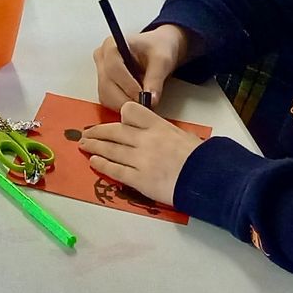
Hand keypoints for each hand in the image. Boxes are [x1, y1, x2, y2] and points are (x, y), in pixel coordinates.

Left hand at [73, 101, 205, 206]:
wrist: (209, 179)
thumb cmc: (202, 159)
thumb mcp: (185, 137)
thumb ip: (167, 133)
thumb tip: (160, 135)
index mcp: (159, 126)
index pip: (132, 112)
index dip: (123, 116)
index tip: (118, 121)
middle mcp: (146, 140)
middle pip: (115, 132)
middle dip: (98, 132)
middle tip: (86, 133)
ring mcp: (140, 160)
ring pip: (111, 150)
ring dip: (95, 146)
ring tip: (84, 145)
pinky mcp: (139, 179)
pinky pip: (115, 170)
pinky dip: (102, 165)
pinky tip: (93, 162)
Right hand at [93, 22, 189, 108]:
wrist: (157, 49)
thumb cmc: (157, 48)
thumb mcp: (161, 61)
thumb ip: (155, 79)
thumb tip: (150, 99)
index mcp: (112, 45)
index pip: (113, 67)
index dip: (127, 85)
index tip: (143, 96)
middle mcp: (102, 57)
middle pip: (106, 84)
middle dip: (125, 99)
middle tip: (144, 106)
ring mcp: (101, 71)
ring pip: (105, 95)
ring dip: (123, 104)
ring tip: (142, 104)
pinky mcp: (104, 84)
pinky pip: (108, 99)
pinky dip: (121, 105)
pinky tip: (136, 102)